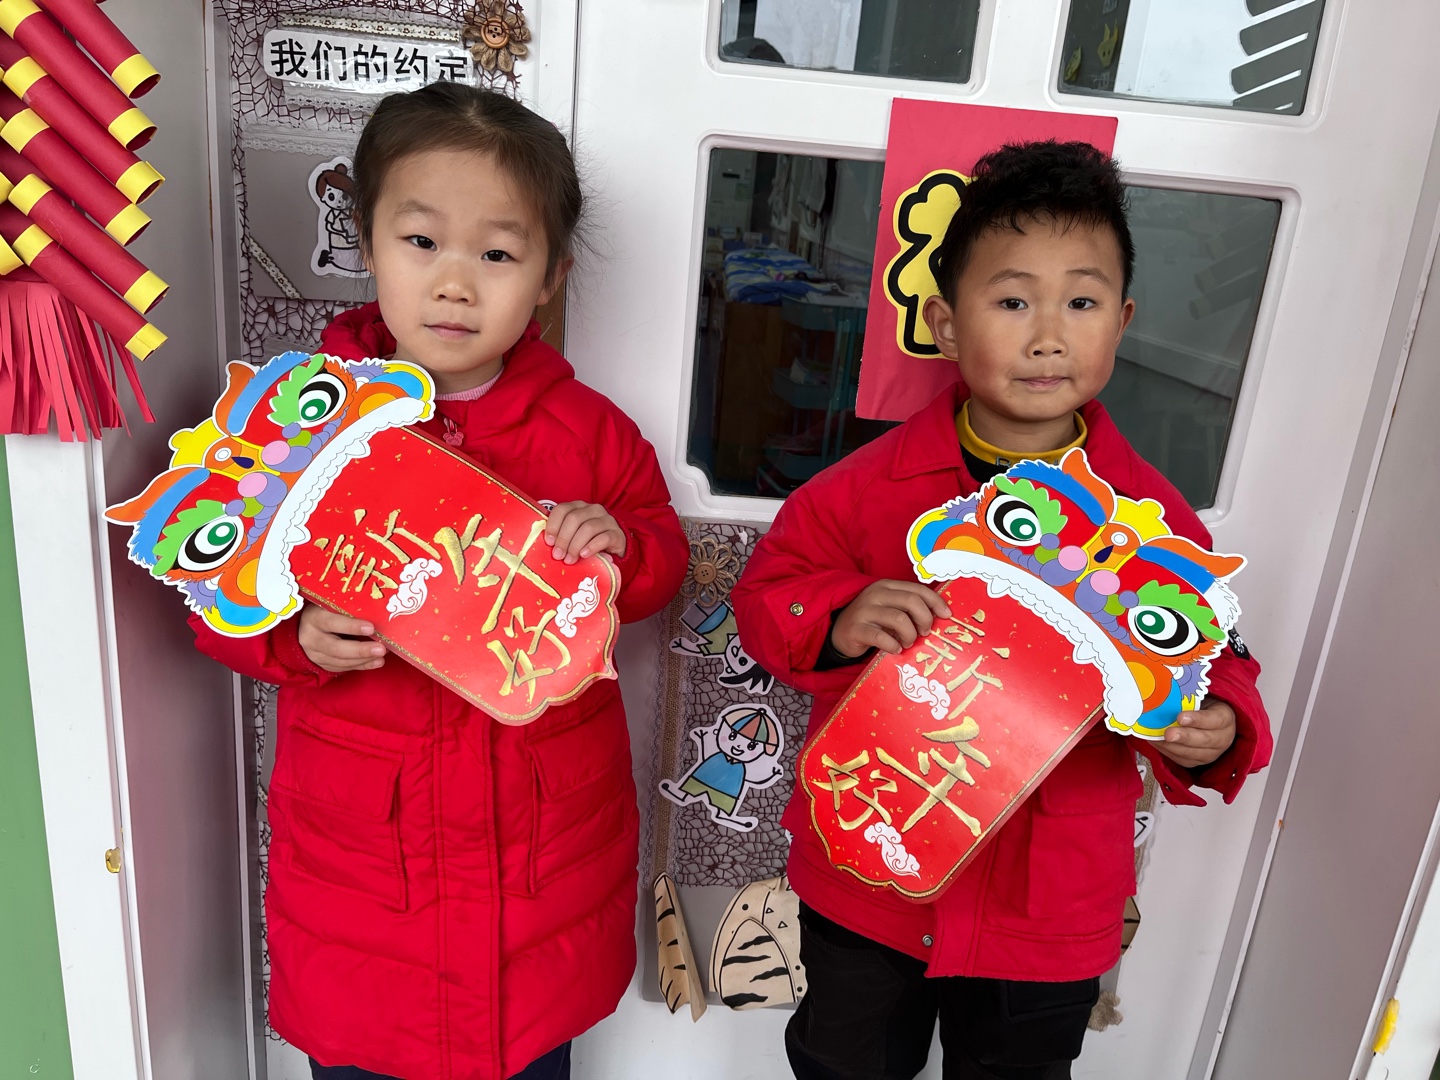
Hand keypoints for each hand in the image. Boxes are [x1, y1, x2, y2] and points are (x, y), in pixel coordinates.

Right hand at [297, 605, 385, 673]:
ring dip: (363, 659)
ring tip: (381, 655)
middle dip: (360, 650)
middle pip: (335, 648)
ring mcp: (314, 654)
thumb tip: (379, 614)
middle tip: (381, 649)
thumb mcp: (332, 604)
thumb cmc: (326, 610)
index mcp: (313, 617)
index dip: (351, 627)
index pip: (331, 623)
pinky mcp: (322, 664)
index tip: (371, 628)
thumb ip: (348, 609)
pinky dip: (361, 665)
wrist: (306, 626)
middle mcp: (310, 638)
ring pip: (340, 661)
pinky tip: (376, 662)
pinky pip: (342, 668)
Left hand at [546, 501, 625, 563]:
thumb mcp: (573, 535)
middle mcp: (593, 509)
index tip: (549, 542)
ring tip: (570, 559)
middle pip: (574, 519)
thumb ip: (561, 535)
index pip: (562, 509)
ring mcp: (607, 520)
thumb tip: (547, 545)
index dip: (553, 525)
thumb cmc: (588, 542)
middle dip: (563, 538)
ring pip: (588, 528)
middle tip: (558, 555)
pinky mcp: (617, 534)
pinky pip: (603, 538)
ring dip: (575, 545)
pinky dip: (591, 547)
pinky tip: (584, 555)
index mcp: (578, 507)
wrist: (614, 548)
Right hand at [830, 580, 951, 657]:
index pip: (917, 589)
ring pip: (899, 619)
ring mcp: (865, 611)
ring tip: (908, 643)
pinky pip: (882, 638)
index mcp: (887, 586)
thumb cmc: (872, 622)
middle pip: (911, 601)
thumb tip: (939, 616)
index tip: (946, 615)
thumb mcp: (890, 608)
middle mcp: (876, 594)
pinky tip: (895, 649)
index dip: (935, 602)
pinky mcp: (857, 629)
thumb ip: (909, 608)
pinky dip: (894, 646)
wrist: (840, 633)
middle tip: (925, 632)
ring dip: (910, 635)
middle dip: (925, 619)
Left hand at [1158, 699, 1235, 767]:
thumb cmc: (1201, 705)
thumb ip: (1188, 699)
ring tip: (1157, 738)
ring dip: (1172, 746)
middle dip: (1184, 737)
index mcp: (1225, 717)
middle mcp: (1223, 738)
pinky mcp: (1198, 762)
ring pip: (1193, 753)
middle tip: (1168, 733)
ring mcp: (1212, 753)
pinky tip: (1157, 742)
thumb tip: (1165, 696)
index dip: (1197, 719)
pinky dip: (1167, 751)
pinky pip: (1183, 760)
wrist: (1207, 722)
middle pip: (1204, 740)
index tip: (1180, 717)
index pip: (1215, 719)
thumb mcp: (1200, 698)